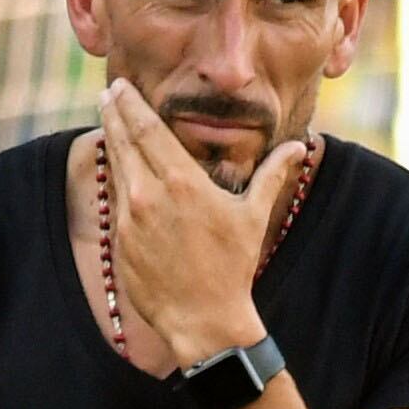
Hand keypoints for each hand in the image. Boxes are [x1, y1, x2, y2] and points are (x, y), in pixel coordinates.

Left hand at [98, 80, 293, 359]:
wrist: (204, 321)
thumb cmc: (232, 269)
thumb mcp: (254, 217)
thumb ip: (272, 175)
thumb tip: (300, 148)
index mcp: (183, 183)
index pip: (147, 129)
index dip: (131, 105)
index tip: (121, 87)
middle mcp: (150, 195)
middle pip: (123, 141)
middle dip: (114, 114)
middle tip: (108, 94)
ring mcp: (130, 219)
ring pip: (115, 168)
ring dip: (110, 141)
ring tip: (108, 121)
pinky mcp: (120, 242)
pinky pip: (115, 199)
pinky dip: (114, 177)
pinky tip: (115, 167)